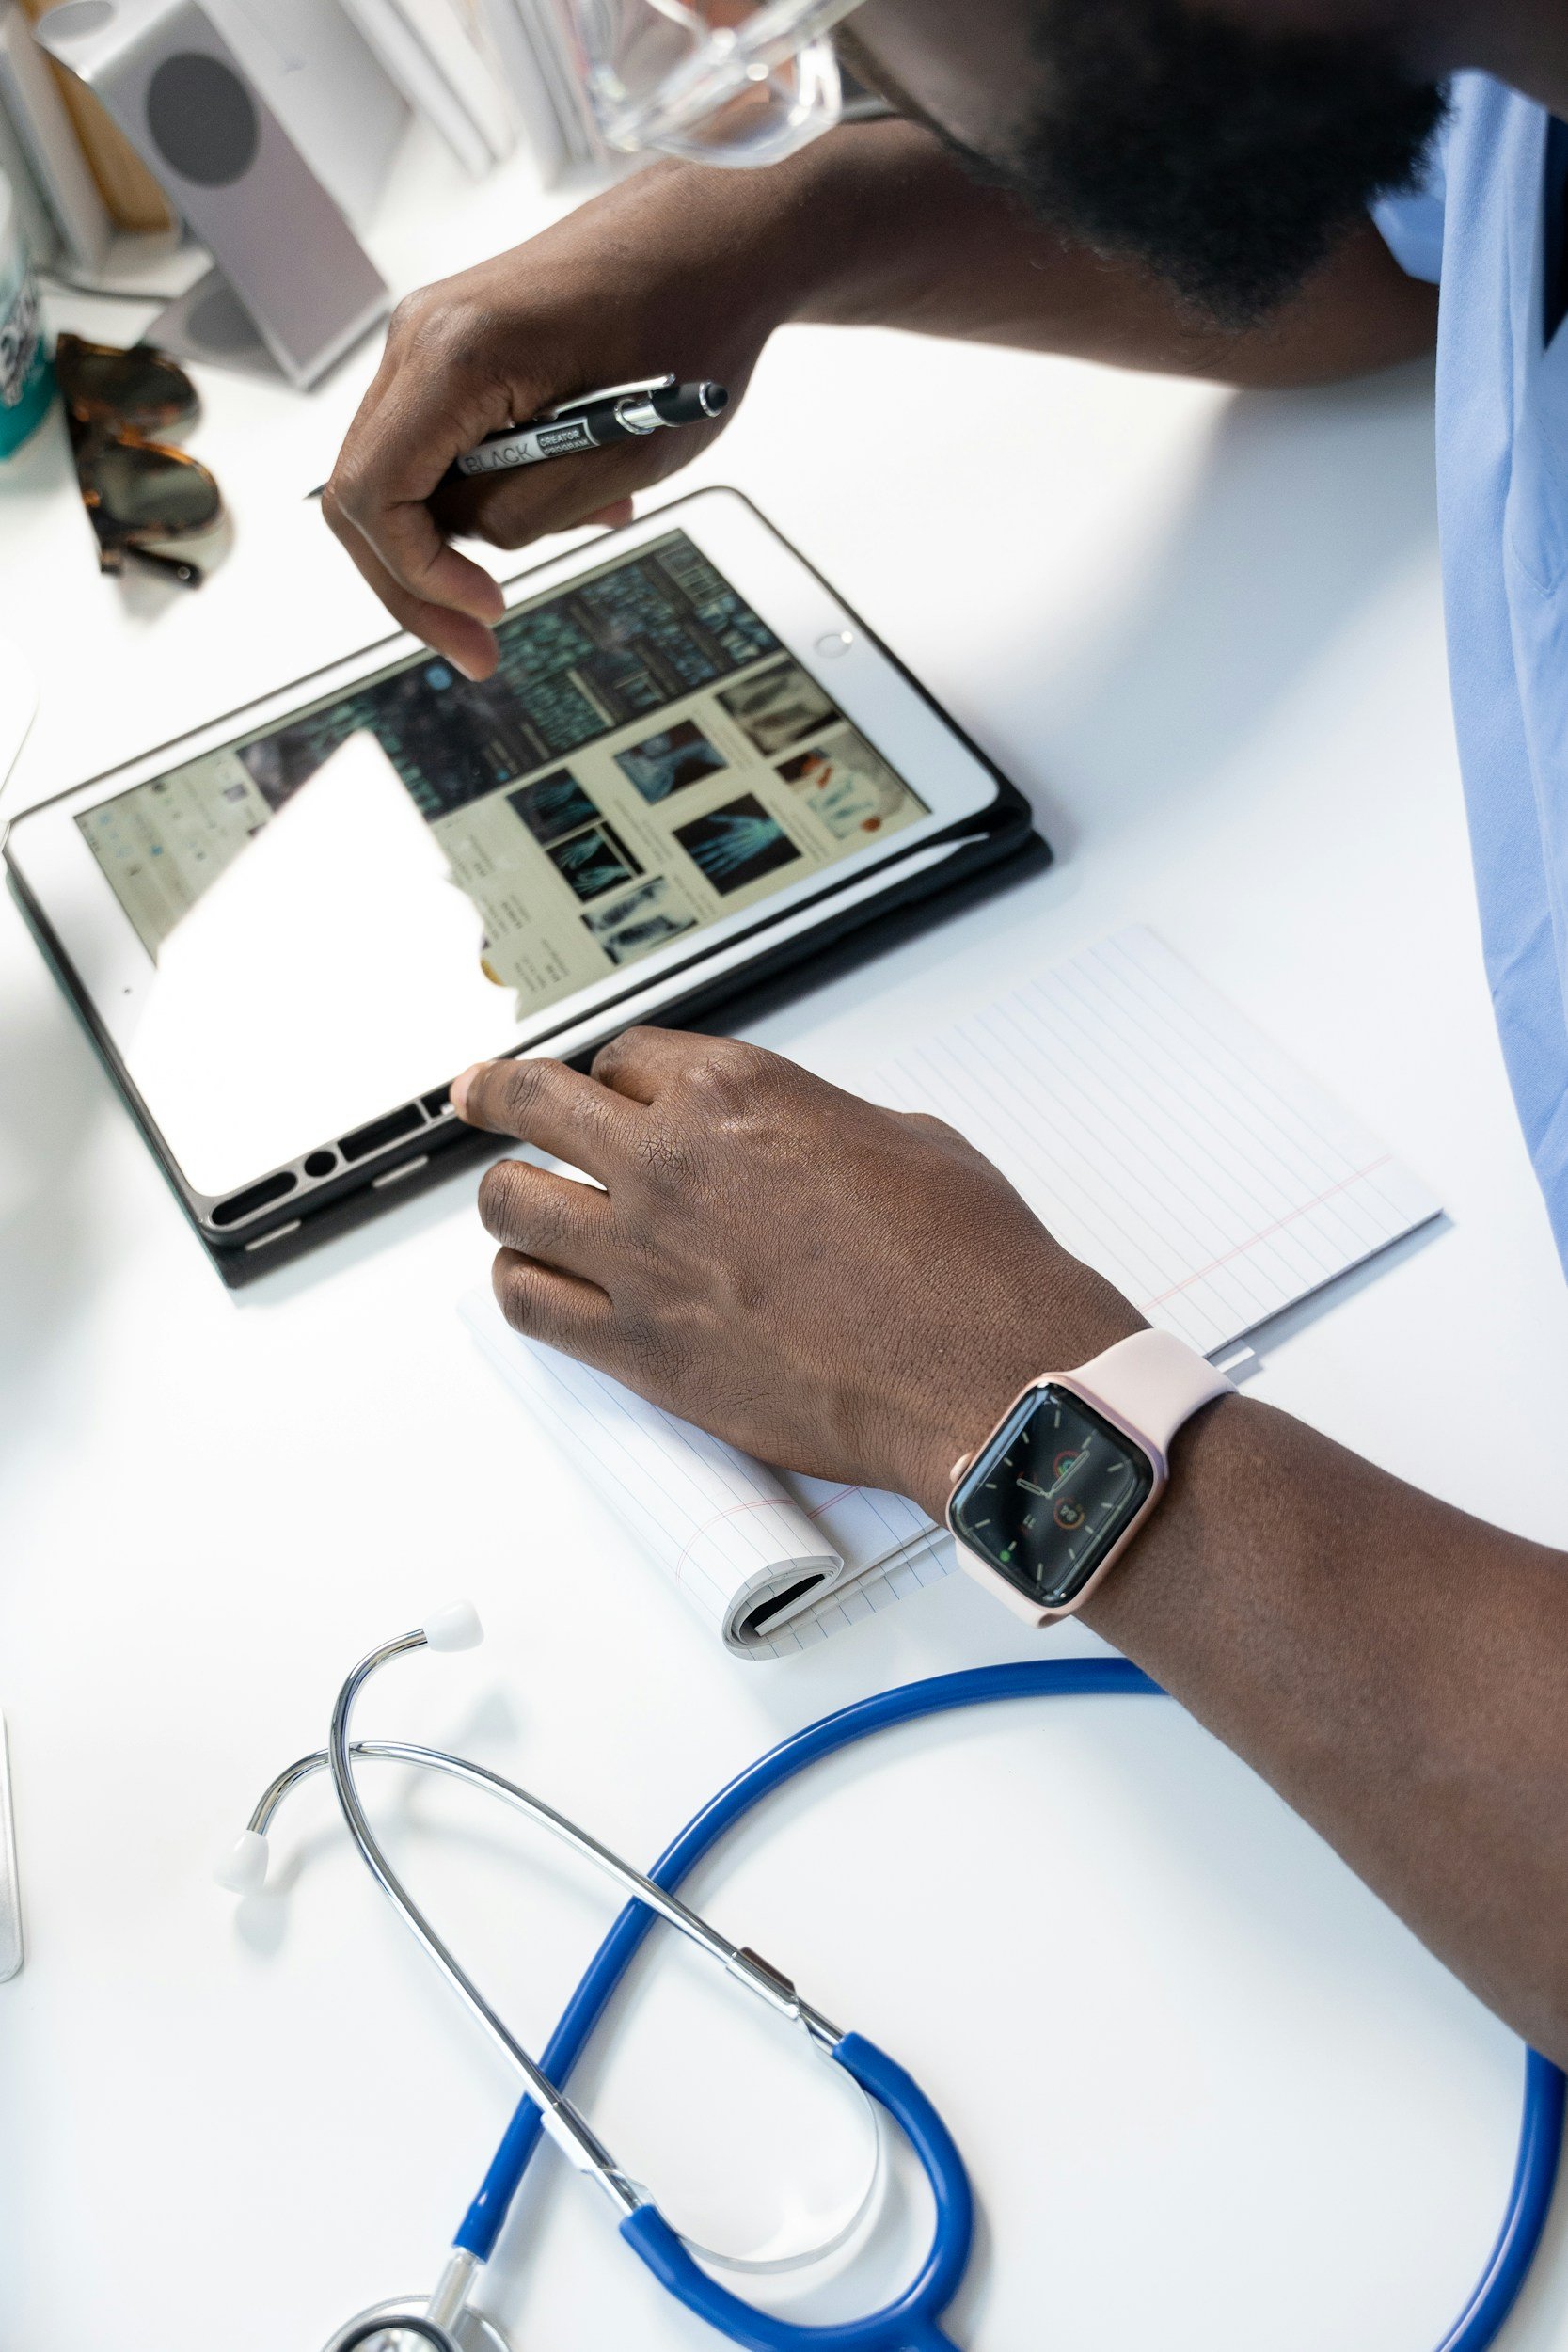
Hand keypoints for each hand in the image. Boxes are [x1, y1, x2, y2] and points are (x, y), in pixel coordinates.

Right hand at [321, 159, 819, 679]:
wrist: (717, 236)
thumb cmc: (691, 326)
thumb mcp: (625, 455)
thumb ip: (529, 514)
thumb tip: (473, 546)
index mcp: (455, 353)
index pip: (373, 495)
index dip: (417, 576)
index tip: (485, 614)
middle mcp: (422, 335)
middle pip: (362, 493)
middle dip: (416, 583)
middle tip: (478, 650)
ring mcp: (432, 336)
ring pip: (397, 476)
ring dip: (464, 537)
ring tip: (583, 526)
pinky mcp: (457, 347)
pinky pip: (439, 444)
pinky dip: (487, 493)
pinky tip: (570, 498)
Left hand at [452, 1031, 1142, 1520]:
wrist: (979, 1367)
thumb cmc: (965, 1262)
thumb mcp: (907, 1139)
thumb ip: (822, 1127)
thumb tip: (808, 1143)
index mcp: (739, 1093)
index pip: (624, 1059)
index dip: (612, 1075)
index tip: (600, 1086)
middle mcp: (673, 1160)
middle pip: (534, 1105)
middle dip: (497, 1095)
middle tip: (477, 1095)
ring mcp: (644, 1255)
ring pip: (511, 1205)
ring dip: (512, 1202)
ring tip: (516, 1209)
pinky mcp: (639, 1347)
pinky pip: (530, 1305)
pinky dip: (523, 1289)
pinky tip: (535, 1286)